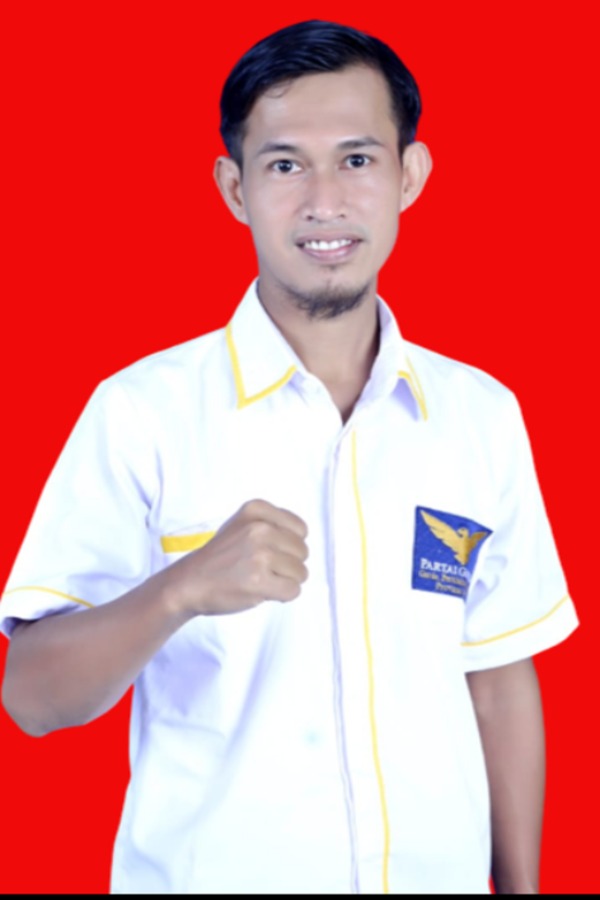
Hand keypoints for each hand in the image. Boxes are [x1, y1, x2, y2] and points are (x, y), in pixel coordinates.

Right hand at [163, 499, 308, 615]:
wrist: (189, 583)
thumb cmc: (219, 557)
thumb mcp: (242, 525)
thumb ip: (272, 524)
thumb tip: (303, 540)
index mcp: (256, 510)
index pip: (301, 529)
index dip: (290, 545)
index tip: (271, 551)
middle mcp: (259, 528)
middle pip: (303, 552)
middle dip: (289, 564)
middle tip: (264, 569)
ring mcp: (259, 555)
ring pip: (301, 573)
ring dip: (286, 581)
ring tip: (262, 579)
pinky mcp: (258, 581)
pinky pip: (293, 591)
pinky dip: (282, 596)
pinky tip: (263, 591)